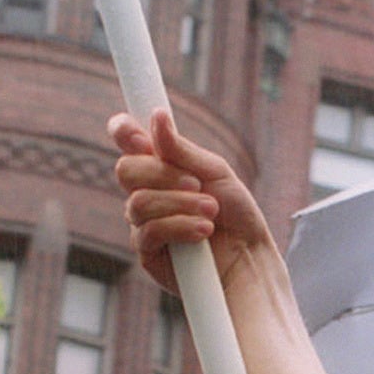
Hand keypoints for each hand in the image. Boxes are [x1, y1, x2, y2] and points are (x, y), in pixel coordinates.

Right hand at [111, 109, 275, 295]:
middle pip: (126, 170)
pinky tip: (202, 232)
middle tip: (198, 184)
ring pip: (139, 202)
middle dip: (164, 175)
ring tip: (211, 212)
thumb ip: (182, 150)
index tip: (143, 140)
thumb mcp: (215, 172)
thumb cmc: (235, 212)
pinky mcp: (146, 251)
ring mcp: (142, 221)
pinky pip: (148, 231)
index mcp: (159, 165)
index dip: (124, 131)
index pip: (126, 138)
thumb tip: (156, 117)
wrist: (249, 255)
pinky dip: (179, 227)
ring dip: (180, 204)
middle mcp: (145, 190)